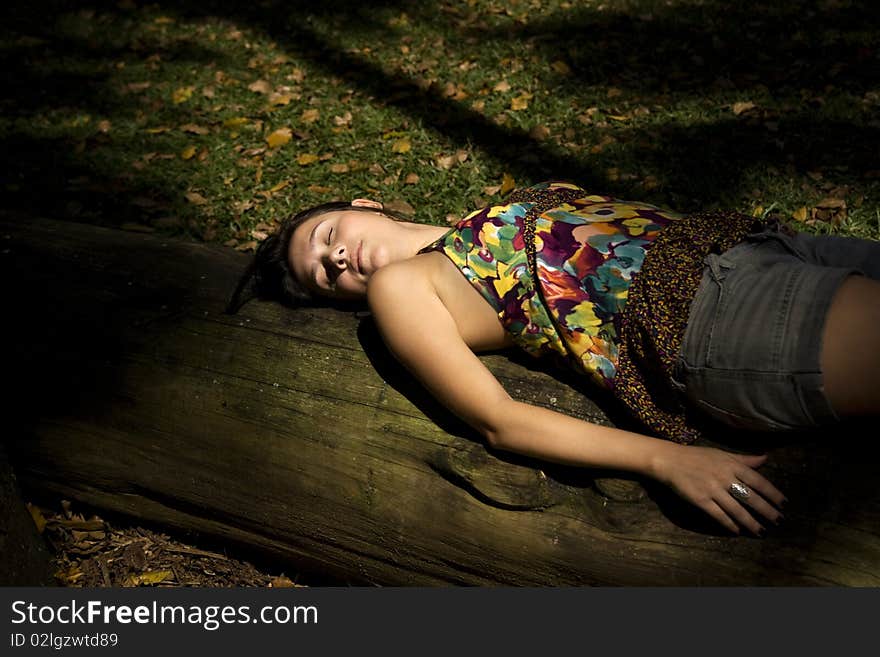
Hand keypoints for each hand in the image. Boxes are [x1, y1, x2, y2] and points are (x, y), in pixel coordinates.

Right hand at [653, 445, 786, 535]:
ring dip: (750, 522)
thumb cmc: (697, 457)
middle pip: (750, 497)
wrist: (670, 460)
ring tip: (761, 531)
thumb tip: (765, 458)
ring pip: (736, 509)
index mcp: (731, 465)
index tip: (784, 503)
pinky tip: (737, 531)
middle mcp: (724, 477)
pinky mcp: (700, 500)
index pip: (758, 481)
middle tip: (779, 521)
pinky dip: (729, 524)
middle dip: (766, 510)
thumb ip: (744, 459)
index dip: (772, 493)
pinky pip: (718, 515)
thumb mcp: (722, 454)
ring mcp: (712, 490)